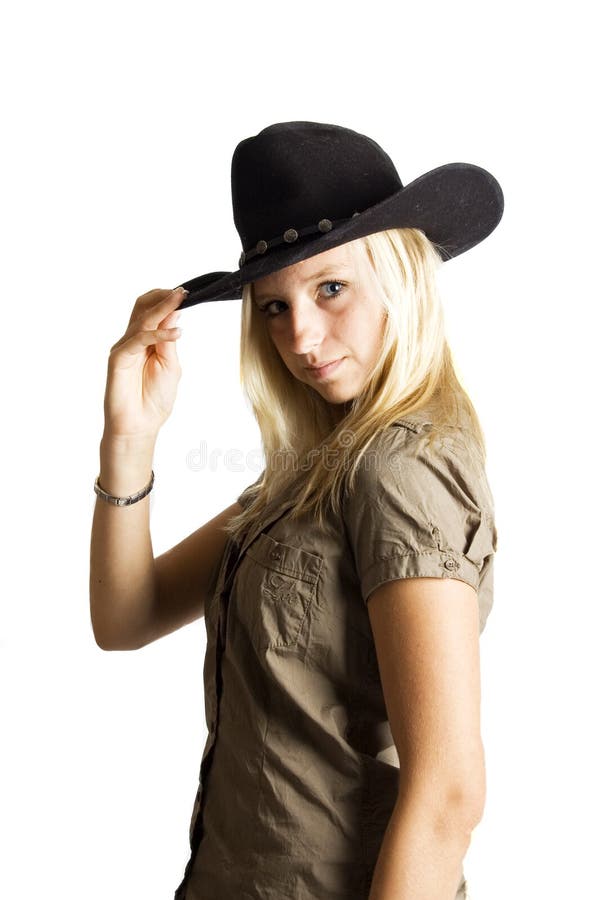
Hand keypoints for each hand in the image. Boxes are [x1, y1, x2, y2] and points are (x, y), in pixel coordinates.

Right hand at [102, 286, 186, 441]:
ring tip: (180, 299)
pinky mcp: (118, 357)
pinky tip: (177, 333)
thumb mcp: (170, 366)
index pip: (154, 312)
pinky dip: (159, 334)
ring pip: (142, 319)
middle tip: (182, 292)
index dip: (168, 301)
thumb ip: (169, 340)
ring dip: (162, 308)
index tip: (188, 293)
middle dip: (162, 297)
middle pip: (143, 307)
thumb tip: (175, 313)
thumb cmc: (154, 400)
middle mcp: (133, 340)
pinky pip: (139, 339)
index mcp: (147, 341)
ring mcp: (124, 347)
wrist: (139, 426)